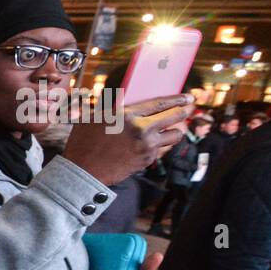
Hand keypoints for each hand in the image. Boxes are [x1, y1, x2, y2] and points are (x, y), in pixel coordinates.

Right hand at [63, 94, 191, 186]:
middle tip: (187, 109)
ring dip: (174, 131)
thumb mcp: (93, 118)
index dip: (178, 99)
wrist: (82, 172)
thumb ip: (111, 107)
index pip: (161, 103)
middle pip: (175, 117)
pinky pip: (160, 150)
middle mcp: (142, 129)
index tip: (188, 97)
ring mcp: (147, 146)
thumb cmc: (83, 143)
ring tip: (169, 129)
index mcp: (128, 115)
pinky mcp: (146, 160)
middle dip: (183, 111)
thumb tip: (123, 99)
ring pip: (175, 136)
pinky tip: (148, 145)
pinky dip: (157, 146)